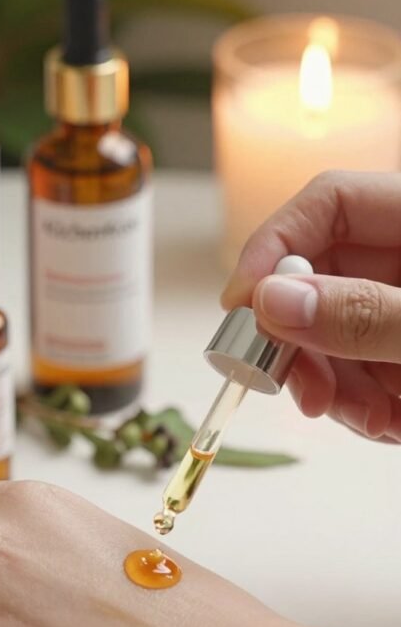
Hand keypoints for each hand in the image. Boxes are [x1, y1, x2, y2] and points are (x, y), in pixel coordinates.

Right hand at [222, 171, 400, 441]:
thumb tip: (271, 302)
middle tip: (289, 382)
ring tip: (369, 419)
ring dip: (332, 385)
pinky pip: (358, 373)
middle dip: (300, 339)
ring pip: (330, 335)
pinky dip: (361, 406)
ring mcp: (400, 308)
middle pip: (319, 276)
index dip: (276, 245)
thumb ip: (365, 315)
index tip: (241, 304)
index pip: (330, 201)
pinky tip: (389, 425)